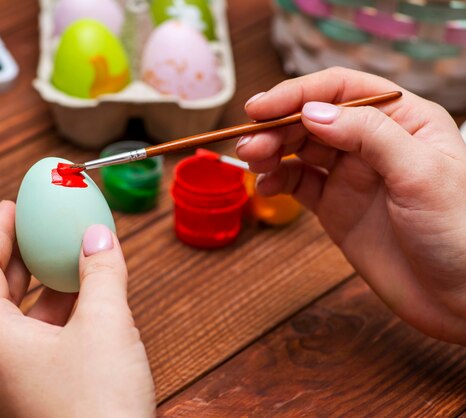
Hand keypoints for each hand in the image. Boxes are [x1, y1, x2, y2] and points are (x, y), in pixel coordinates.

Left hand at [0, 201, 155, 417]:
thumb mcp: (107, 323)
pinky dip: (60, 316)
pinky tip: (88, 305)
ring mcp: (13, 383)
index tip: (12, 206)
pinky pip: (40, 343)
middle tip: (40, 228)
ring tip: (72, 261)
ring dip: (46, 287)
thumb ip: (102, 272)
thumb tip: (99, 237)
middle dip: (21, 257)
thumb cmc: (99, 404)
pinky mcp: (37, 396)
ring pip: (22, 321)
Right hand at [236, 67, 465, 343]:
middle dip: (277, 126)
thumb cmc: (460, 232)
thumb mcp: (420, 174)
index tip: (261, 108)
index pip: (342, 90)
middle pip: (312, 119)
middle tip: (249, 143)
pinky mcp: (335, 207)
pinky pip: (298, 184)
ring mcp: (351, 176)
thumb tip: (312, 112)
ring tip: (250, 161)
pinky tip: (264, 185)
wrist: (460, 298)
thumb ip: (369, 135)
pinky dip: (276, 180)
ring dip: (271, 151)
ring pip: (299, 150)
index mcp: (402, 120)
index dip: (298, 94)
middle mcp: (373, 143)